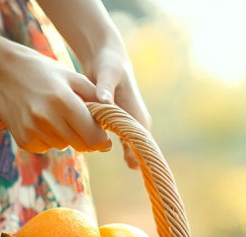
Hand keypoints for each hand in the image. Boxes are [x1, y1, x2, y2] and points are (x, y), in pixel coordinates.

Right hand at [0, 45, 111, 153]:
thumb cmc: (44, 72)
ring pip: (63, 146)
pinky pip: (46, 147)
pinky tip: (41, 121)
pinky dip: (48, 138)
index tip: (105, 140)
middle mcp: (48, 119)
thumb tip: (112, 120)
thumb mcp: (73, 77)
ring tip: (55, 116)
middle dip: (86, 138)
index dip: (102, 141)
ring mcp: (33, 131)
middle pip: (80, 145)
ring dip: (66, 136)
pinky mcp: (22, 139)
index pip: (93, 136)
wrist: (4, 71)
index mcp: (65, 102)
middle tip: (81, 124)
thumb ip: (95, 98)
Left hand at [83, 44, 151, 168]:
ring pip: (128, 143)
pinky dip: (111, 145)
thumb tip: (104, 102)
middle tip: (134, 169)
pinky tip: (108, 155)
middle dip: (136, 156)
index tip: (136, 164)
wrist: (105, 58)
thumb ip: (105, 88)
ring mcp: (125, 121)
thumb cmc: (109, 63)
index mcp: (135, 109)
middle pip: (138, 143)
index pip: (141, 136)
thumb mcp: (108, 73)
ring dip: (126, 153)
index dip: (139, 150)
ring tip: (130, 167)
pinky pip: (116, 139)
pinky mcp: (114, 121)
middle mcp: (134, 117)